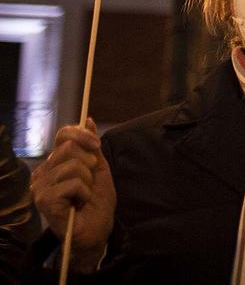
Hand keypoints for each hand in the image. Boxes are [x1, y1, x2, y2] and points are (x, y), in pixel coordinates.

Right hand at [29, 120, 114, 263]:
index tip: (97, 145)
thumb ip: (92, 146)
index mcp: (55, 162)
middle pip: (69, 148)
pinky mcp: (43, 200)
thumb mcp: (99, 169)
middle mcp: (42, 173)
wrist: (97, 229)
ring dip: (87, 181)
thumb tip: (88, 120)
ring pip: (73, 166)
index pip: (62, 135)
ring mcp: (40, 187)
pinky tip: (78, 204)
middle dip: (89, 164)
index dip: (82, 135)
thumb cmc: (96, 201)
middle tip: (89, 182)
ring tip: (83, 195)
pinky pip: (72, 183)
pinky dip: (84, 193)